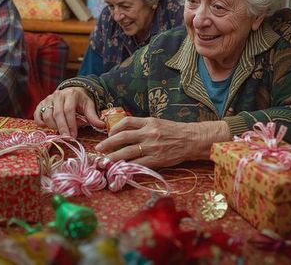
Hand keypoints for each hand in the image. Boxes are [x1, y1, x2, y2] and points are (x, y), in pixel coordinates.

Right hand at [33, 87, 104, 136]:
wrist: (71, 91)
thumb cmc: (81, 101)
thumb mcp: (89, 106)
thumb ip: (93, 116)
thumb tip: (102, 126)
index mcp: (70, 94)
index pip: (69, 110)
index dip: (71, 124)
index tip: (73, 135)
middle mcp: (57, 95)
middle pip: (57, 114)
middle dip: (62, 128)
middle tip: (66, 138)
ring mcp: (48, 99)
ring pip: (47, 115)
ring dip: (53, 127)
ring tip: (60, 133)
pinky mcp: (41, 104)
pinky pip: (38, 115)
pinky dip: (41, 123)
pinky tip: (47, 128)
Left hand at [94, 117, 230, 167]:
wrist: (192, 140)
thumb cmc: (174, 131)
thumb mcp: (158, 123)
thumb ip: (143, 126)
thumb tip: (125, 132)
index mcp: (148, 122)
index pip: (126, 122)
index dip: (114, 128)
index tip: (108, 134)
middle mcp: (148, 133)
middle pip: (122, 137)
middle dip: (107, 143)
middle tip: (98, 149)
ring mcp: (152, 147)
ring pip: (127, 152)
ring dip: (113, 157)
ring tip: (105, 161)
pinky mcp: (156, 159)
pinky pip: (138, 164)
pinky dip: (128, 167)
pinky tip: (121, 169)